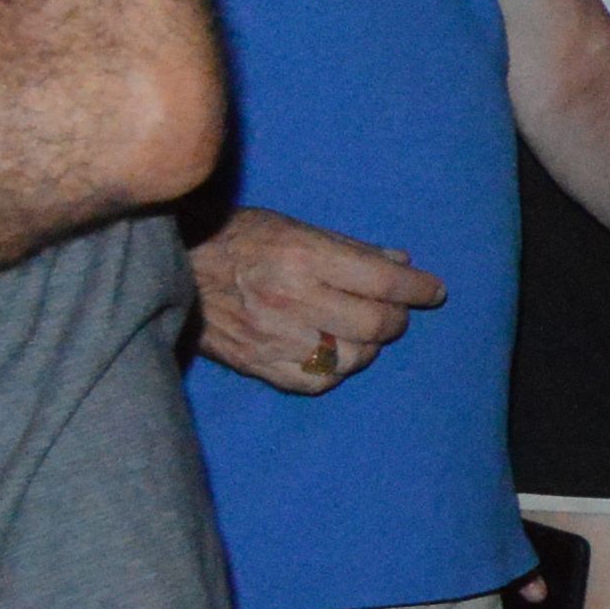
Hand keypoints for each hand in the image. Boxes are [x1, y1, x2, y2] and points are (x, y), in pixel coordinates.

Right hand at [189, 210, 440, 391]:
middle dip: (396, 318)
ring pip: (353, 358)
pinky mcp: (261, 365)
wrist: (175, 271)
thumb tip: (401, 262)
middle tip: (395, 311)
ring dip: (369, 346)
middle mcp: (293, 299)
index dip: (417, 288)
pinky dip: (337, 370)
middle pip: (374, 324)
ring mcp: (276, 337)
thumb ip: (349, 248)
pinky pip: (320, 381)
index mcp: (303, 257)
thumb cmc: (237, 240)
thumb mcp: (293, 227)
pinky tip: (333, 352)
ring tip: (362, 332)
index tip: (434, 291)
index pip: (382, 279)